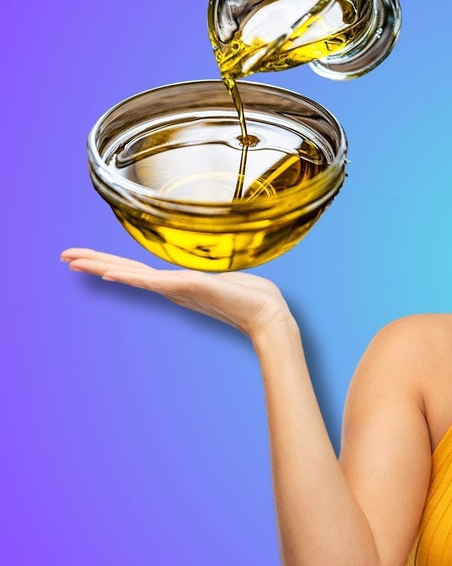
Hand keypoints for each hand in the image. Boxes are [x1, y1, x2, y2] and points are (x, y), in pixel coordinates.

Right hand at [61, 248, 294, 337]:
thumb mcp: (229, 282)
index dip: (111, 264)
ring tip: (74, 261)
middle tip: (64, 257)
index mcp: (179, 284)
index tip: (87, 260)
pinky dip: (129, 276)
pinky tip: (108, 273)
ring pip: (131, 275)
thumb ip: (219, 279)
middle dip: (94, 263)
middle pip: (125, 272)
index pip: (138, 271)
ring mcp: (177, 289)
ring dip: (101, 266)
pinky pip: (151, 281)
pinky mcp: (187, 287)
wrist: (268, 314)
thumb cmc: (254, 298)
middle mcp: (172, 288)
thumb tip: (226, 278)